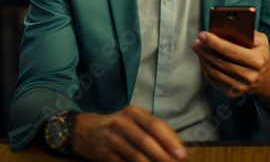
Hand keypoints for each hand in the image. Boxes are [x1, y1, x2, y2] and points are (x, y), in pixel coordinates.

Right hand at [72, 105, 186, 161]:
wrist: (87, 131)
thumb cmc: (119, 126)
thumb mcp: (136, 120)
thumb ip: (158, 130)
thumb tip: (179, 146)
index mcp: (132, 112)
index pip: (154, 125)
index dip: (170, 141)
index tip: (181, 154)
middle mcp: (120, 123)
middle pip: (146, 142)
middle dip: (164, 157)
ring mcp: (111, 139)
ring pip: (136, 157)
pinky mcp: (104, 154)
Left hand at [191, 31, 269, 108]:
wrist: (266, 76)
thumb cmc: (260, 52)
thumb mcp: (260, 39)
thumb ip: (246, 32)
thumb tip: (224, 27)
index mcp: (258, 60)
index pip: (231, 51)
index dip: (214, 42)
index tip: (202, 35)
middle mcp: (250, 76)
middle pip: (221, 62)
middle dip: (205, 51)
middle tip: (196, 42)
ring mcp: (241, 86)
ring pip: (215, 72)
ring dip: (203, 59)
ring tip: (198, 48)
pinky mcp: (233, 92)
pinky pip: (214, 80)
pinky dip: (206, 68)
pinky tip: (203, 59)